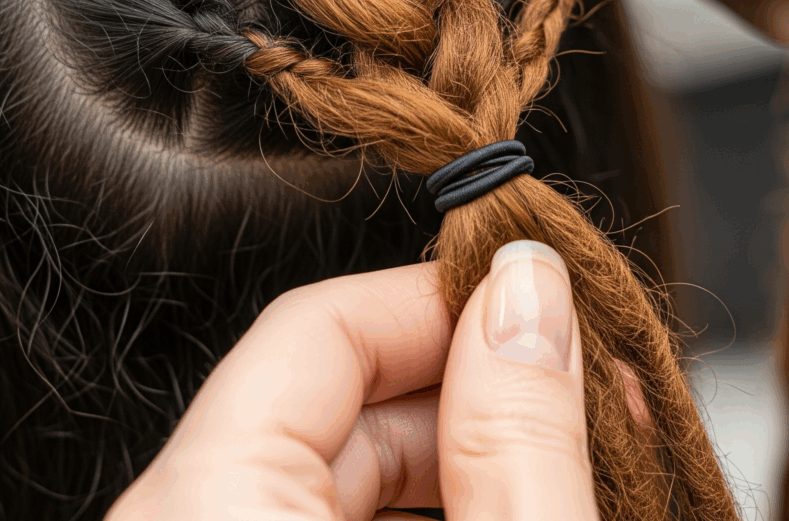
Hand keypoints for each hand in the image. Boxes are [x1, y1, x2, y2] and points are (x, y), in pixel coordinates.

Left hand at [106, 242, 643, 519]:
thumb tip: (531, 291)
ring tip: (569, 463)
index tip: (535, 302)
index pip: (316, 327)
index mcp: (205, 515)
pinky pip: (321, 519)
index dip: (439, 299)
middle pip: (329, 395)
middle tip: (583, 395)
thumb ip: (515, 437)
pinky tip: (503, 509)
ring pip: (336, 467)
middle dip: (470, 386)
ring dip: (458, 456)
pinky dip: (422, 513)